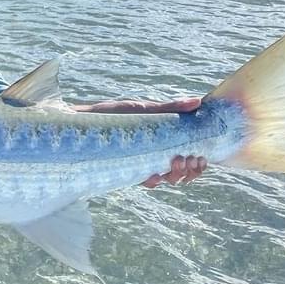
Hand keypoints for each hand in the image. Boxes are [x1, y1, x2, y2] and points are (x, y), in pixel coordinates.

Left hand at [72, 97, 207, 187]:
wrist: (83, 124)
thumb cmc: (113, 115)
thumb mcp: (143, 109)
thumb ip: (169, 108)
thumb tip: (197, 102)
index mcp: (164, 143)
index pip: (189, 160)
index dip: (199, 165)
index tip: (202, 157)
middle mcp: (155, 157)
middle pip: (182, 173)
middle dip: (192, 171)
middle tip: (191, 159)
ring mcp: (142, 165)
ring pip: (167, 179)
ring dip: (177, 175)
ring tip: (177, 161)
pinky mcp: (127, 171)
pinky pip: (146, 181)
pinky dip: (154, 180)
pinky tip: (156, 174)